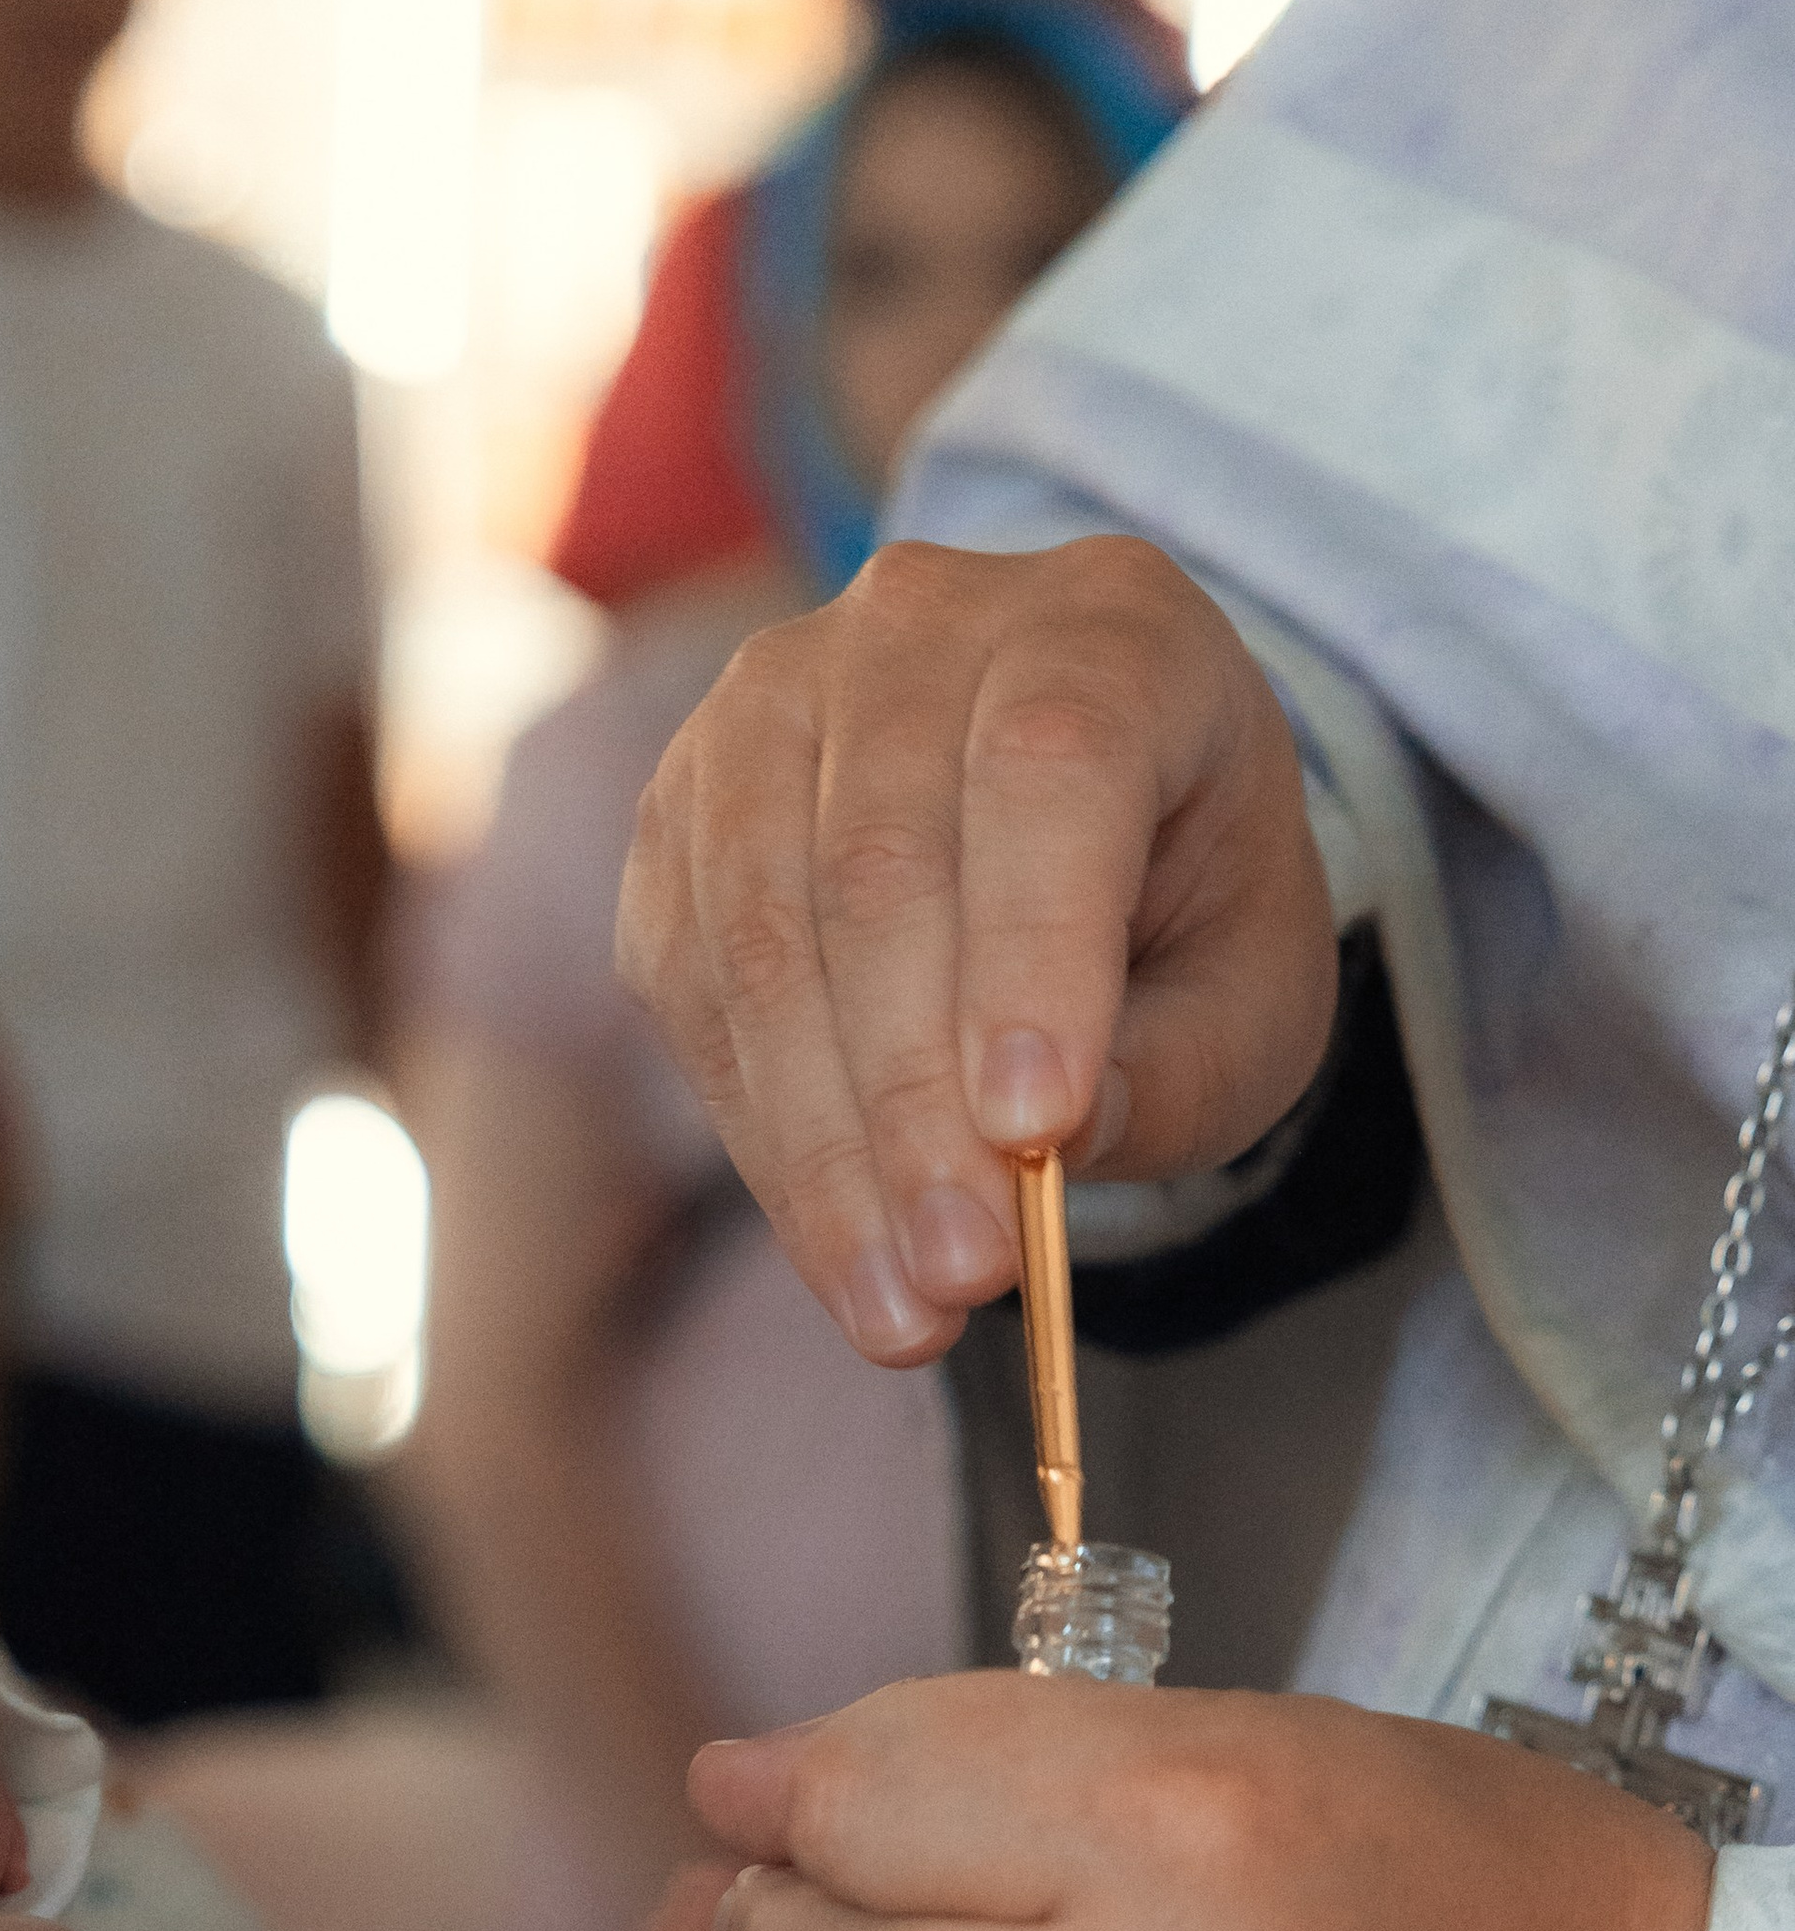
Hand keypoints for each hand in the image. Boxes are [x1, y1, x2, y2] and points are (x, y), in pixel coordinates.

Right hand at [614, 537, 1334, 1362]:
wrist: (1069, 818)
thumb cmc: (1180, 897)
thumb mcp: (1252, 986)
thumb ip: (1180, 1061)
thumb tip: (1049, 1141)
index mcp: (1107, 625)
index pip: (1048, 769)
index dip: (1030, 954)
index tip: (1035, 1133)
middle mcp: (915, 624)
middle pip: (885, 866)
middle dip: (919, 1105)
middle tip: (966, 1278)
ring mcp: (768, 703)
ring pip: (763, 931)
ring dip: (826, 1147)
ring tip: (899, 1306)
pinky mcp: (679, 808)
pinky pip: (690, 979)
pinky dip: (763, 1131)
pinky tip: (836, 1237)